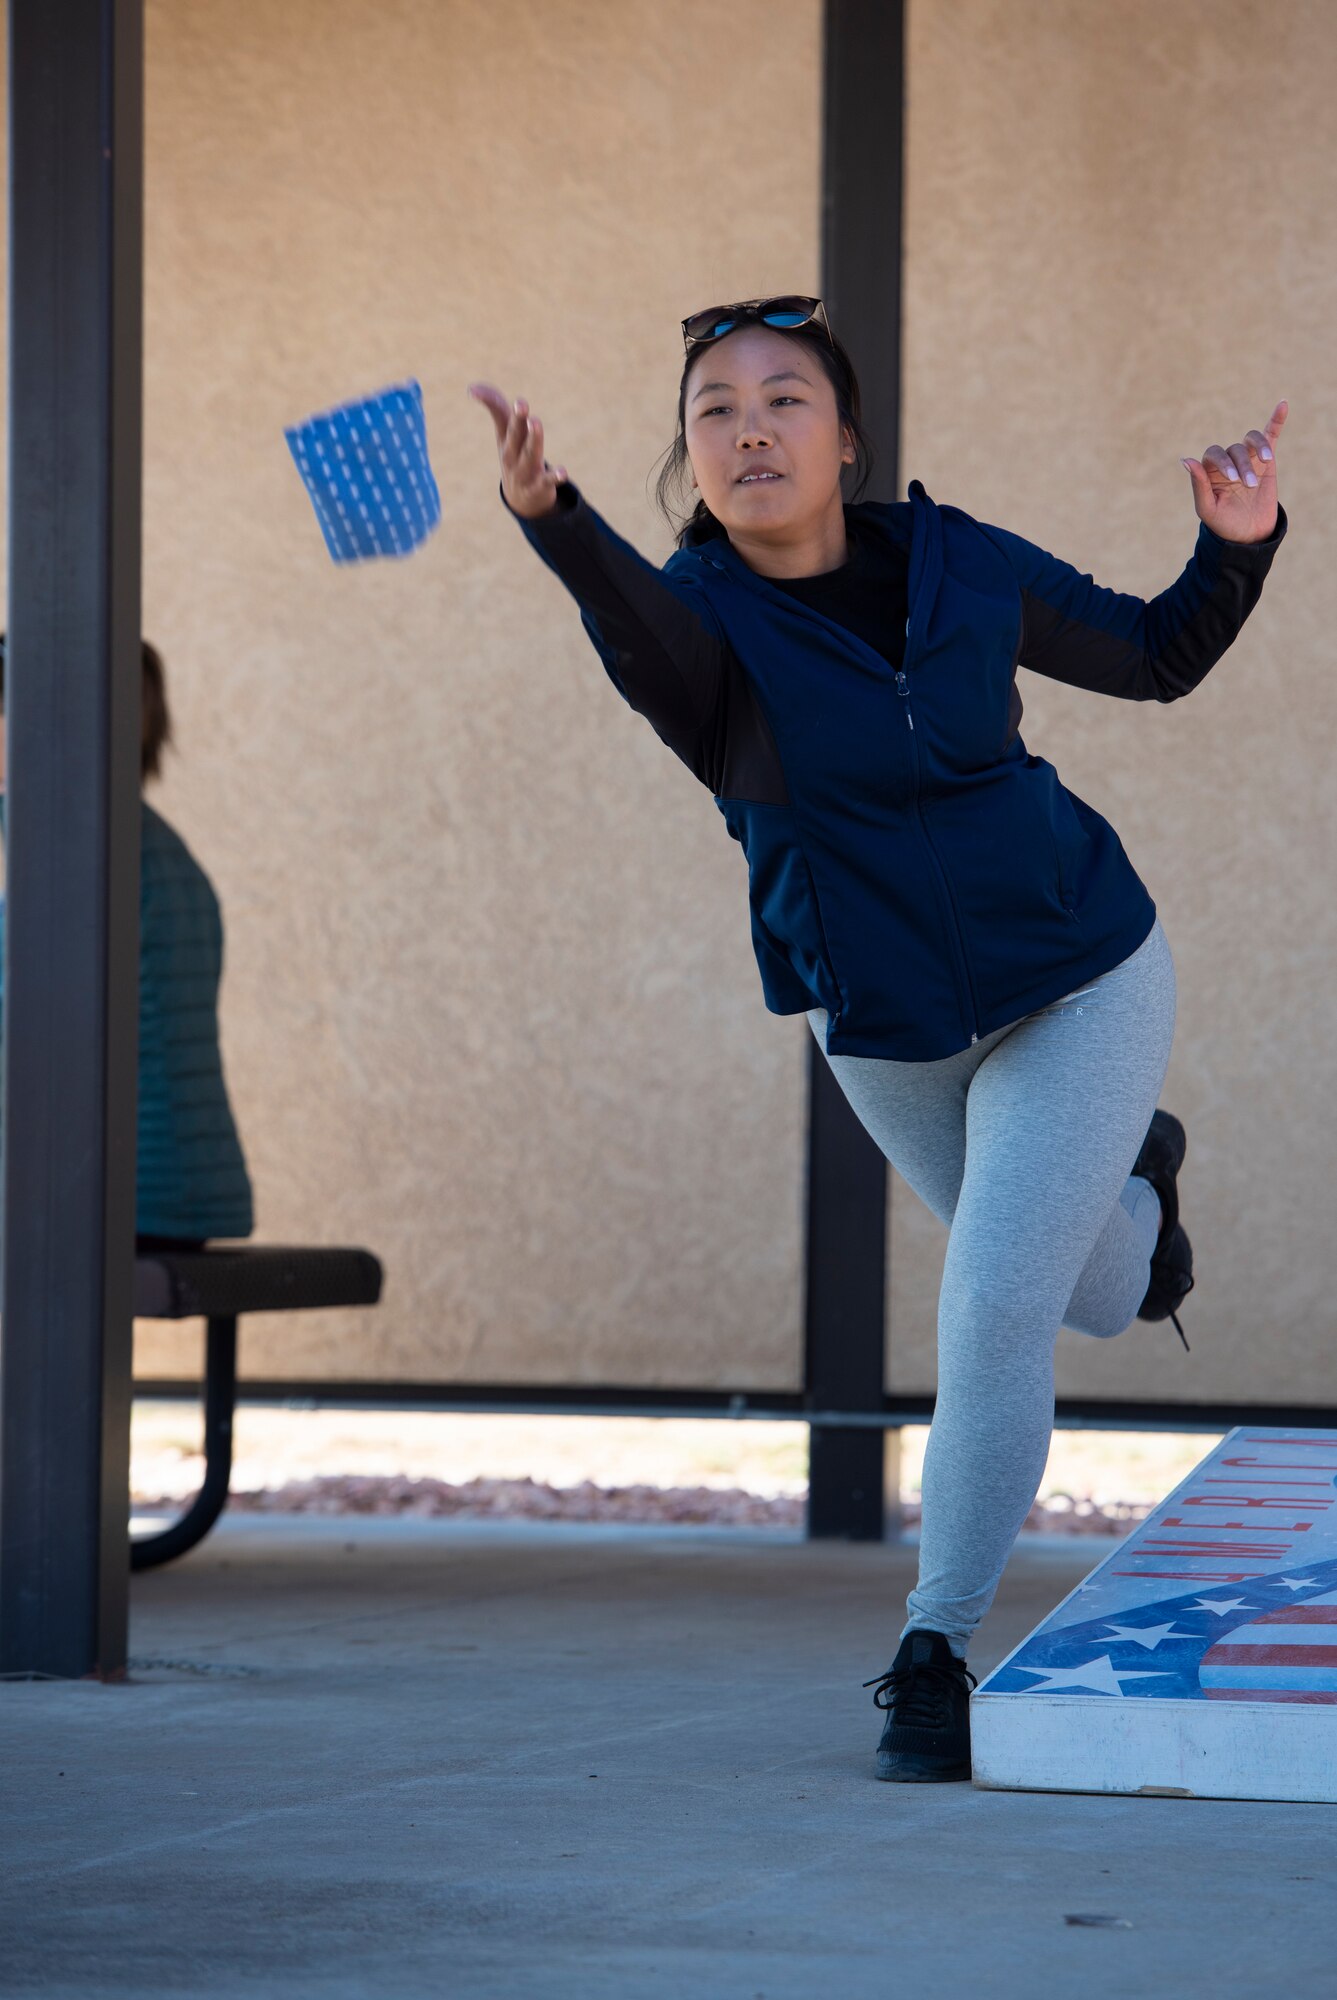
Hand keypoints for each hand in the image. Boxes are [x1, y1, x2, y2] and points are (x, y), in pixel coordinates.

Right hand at [468, 382, 568, 519]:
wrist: (520, 499)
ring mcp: (524, 471)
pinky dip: (555, 477)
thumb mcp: (505, 433)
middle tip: (521, 403)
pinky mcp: (539, 486)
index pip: (498, 416)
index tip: (472, 390)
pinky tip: (562, 472)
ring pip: (530, 454)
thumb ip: (496, 407)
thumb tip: (472, 387)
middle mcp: (512, 454)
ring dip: (534, 439)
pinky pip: (547, 481)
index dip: (489, 401)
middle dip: (518, 420)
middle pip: (515, 434)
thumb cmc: (514, 456)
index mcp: (505, 438)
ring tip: (535, 422)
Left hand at [1181, 400, 1286, 543]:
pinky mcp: (1266, 460)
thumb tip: (1185, 459)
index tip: (1232, 479)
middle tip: (1249, 485)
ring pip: (1251, 441)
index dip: (1223, 462)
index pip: (1214, 454)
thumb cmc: (1223, 522)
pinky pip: (1270, 435)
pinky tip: (1283, 405)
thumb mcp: (1208, 508)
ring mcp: (1247, 458)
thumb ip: (1199, 485)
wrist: (1248, 535)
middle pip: (1235, 449)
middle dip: (1242, 466)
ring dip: (1258, 449)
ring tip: (1264, 462)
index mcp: (1210, 471)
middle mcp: (1227, 460)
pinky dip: (1276, 420)